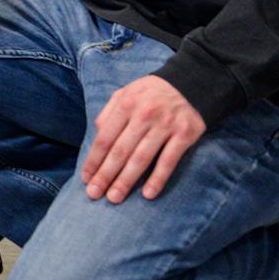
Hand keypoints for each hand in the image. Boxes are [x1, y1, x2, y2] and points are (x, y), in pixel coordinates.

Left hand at [82, 75, 207, 201]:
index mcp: (125, 104)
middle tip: (94, 194)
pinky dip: (158, 178)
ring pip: (141, 158)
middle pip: (120, 151)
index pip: (104, 138)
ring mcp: (165, 126)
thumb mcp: (126, 93)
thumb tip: (96, 135)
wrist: (193, 81)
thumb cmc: (152, 93)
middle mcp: (143, 115)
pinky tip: (148, 194)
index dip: (93, 160)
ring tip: (114, 197)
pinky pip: (169, 161)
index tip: (86, 178)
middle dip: (105, 175)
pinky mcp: (184, 135)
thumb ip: (109, 113)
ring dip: (126, 180)